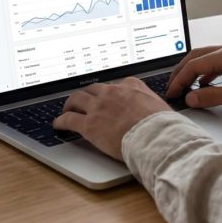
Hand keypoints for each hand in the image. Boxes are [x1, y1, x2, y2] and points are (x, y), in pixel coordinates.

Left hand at [52, 77, 171, 159]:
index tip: (106, 96)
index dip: (108, 92)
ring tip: (66, 109)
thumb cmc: (162, 127)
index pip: (116, 85)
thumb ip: (152, 104)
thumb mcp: (161, 107)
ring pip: (76, 99)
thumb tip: (157, 111)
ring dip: (70, 104)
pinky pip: (69, 119)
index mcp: (131, 87)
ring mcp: (99, 107)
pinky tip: (58, 125)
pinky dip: (61, 121)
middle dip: (86, 95)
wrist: (156, 137)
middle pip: (92, 89)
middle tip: (82, 101)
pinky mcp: (89, 125)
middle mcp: (112, 93)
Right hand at [165, 43, 221, 109]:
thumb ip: (212, 96)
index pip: (194, 65)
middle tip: (171, 87)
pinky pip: (216, 61)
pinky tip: (204, 84)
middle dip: (181, 72)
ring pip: (205, 58)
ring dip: (192, 71)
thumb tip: (191, 98)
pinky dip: (205, 72)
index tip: (171, 93)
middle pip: (196, 56)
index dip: (179, 79)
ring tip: (183, 85)